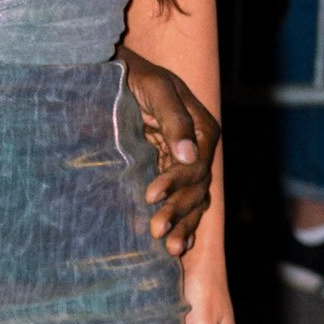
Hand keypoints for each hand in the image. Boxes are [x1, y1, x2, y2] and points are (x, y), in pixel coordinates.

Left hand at [116, 46, 219, 255]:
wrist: (121, 74)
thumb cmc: (137, 76)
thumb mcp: (156, 89)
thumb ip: (175, 120)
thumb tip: (189, 155)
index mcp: (203, 130)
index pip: (196, 166)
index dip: (176, 183)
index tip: (150, 194)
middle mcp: (199, 150)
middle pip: (196, 189)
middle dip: (177, 211)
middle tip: (155, 231)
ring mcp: (186, 163)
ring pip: (193, 200)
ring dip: (182, 225)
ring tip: (167, 248)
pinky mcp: (170, 171)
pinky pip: (184, 201)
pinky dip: (183, 223)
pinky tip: (176, 246)